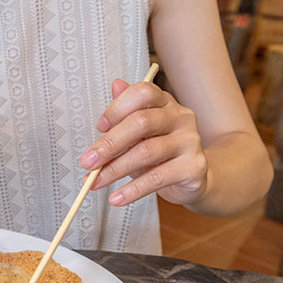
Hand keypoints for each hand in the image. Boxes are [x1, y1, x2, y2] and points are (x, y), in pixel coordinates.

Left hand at [79, 78, 208, 206]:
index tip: (99, 127)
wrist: (194, 178)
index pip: (142, 93)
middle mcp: (181, 117)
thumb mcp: (139, 133)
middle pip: (142, 122)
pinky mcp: (194, 167)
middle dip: (110, 143)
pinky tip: (117, 197)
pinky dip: (133, 189)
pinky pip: (158, 178)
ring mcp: (190, 141)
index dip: (117, 108)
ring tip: (96, 182)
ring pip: (146, 152)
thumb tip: (115, 85)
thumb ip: (125, 114)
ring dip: (115, 169)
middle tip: (88, 161)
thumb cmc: (161, 152)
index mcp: (165, 103)